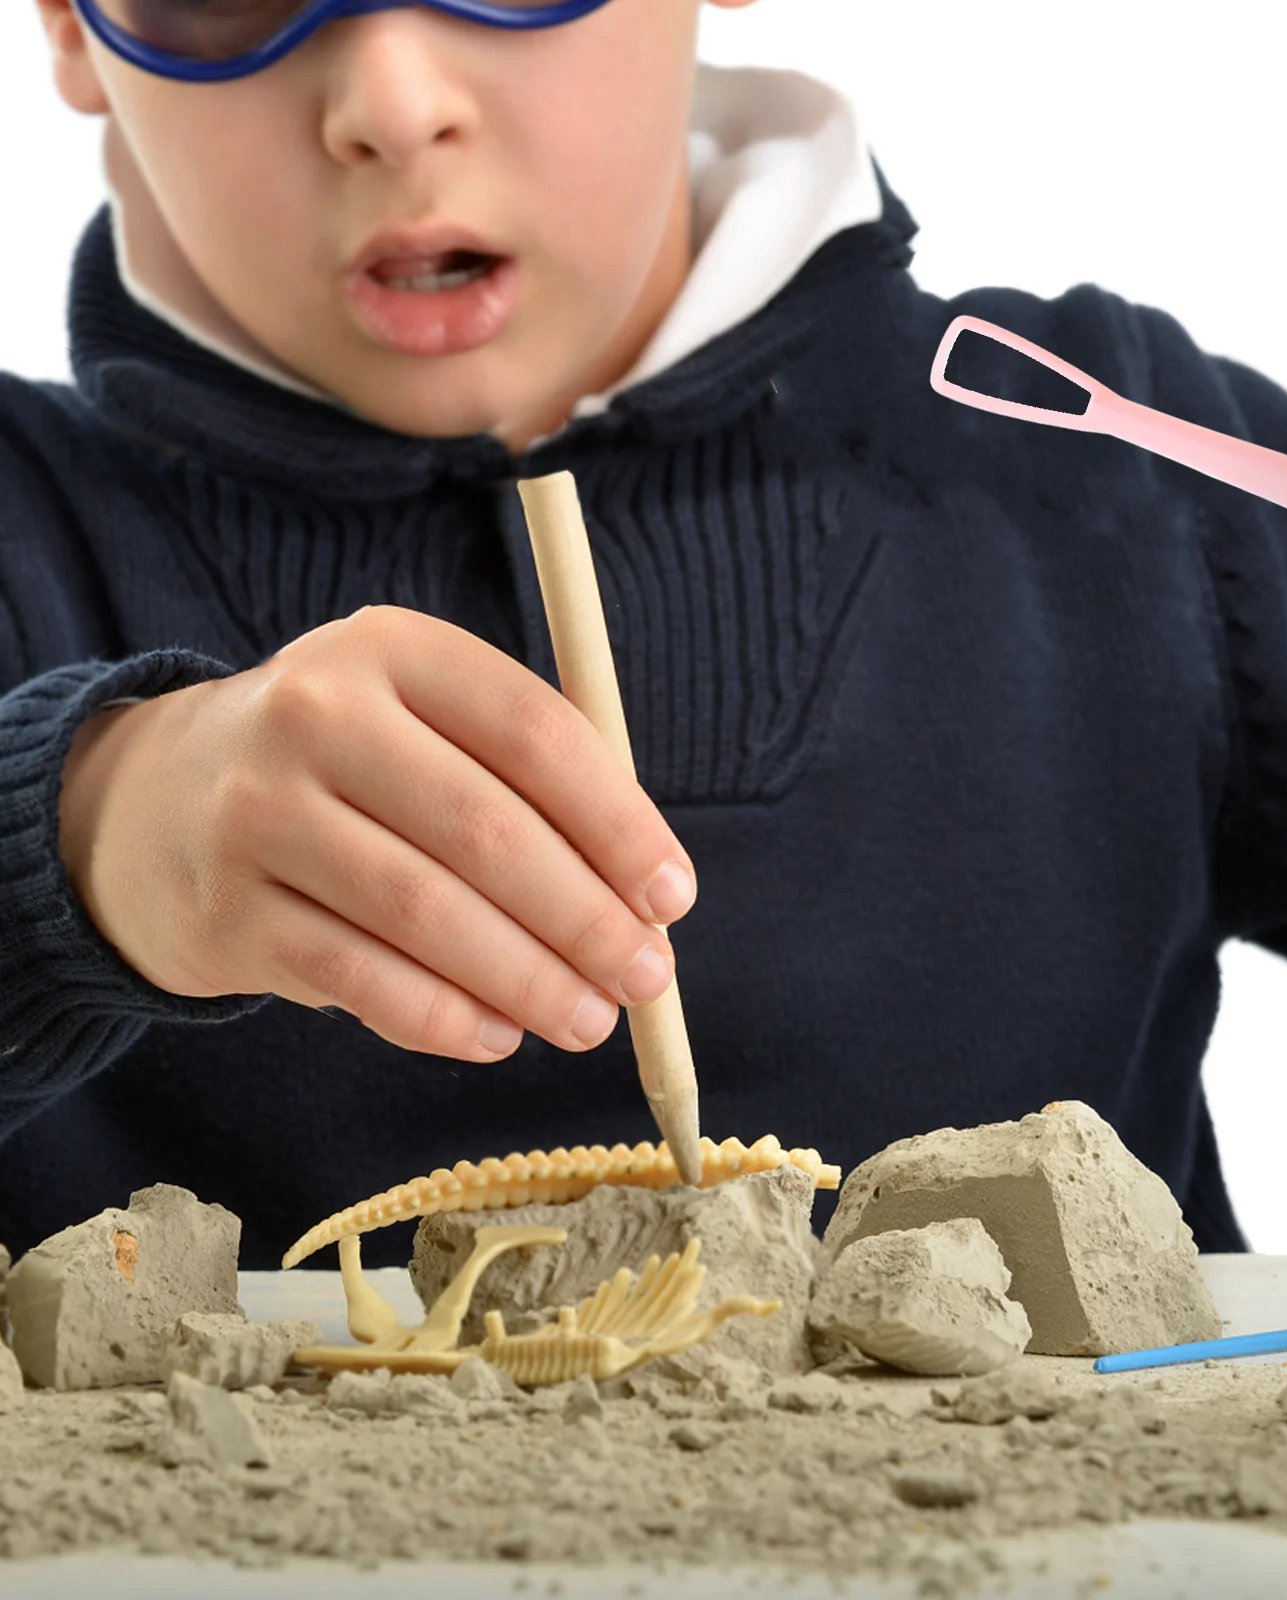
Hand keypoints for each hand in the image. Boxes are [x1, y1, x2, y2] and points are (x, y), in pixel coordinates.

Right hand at [56, 606, 697, 1061]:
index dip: (619, 823)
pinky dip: (445, 1018)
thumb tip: (646, 902)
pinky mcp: (228, 910)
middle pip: (486, 829)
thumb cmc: (348, 767)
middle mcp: (317, 715)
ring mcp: (260, 812)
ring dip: (527, 980)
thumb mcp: (426, 726)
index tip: (672, 896)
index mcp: (395, 650)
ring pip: (426, 912)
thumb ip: (534, 788)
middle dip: (585, 919)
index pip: (534, 733)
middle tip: (645, 978)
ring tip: (588, 1020)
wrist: (155, 803)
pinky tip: (498, 1035)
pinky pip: (361, 980)